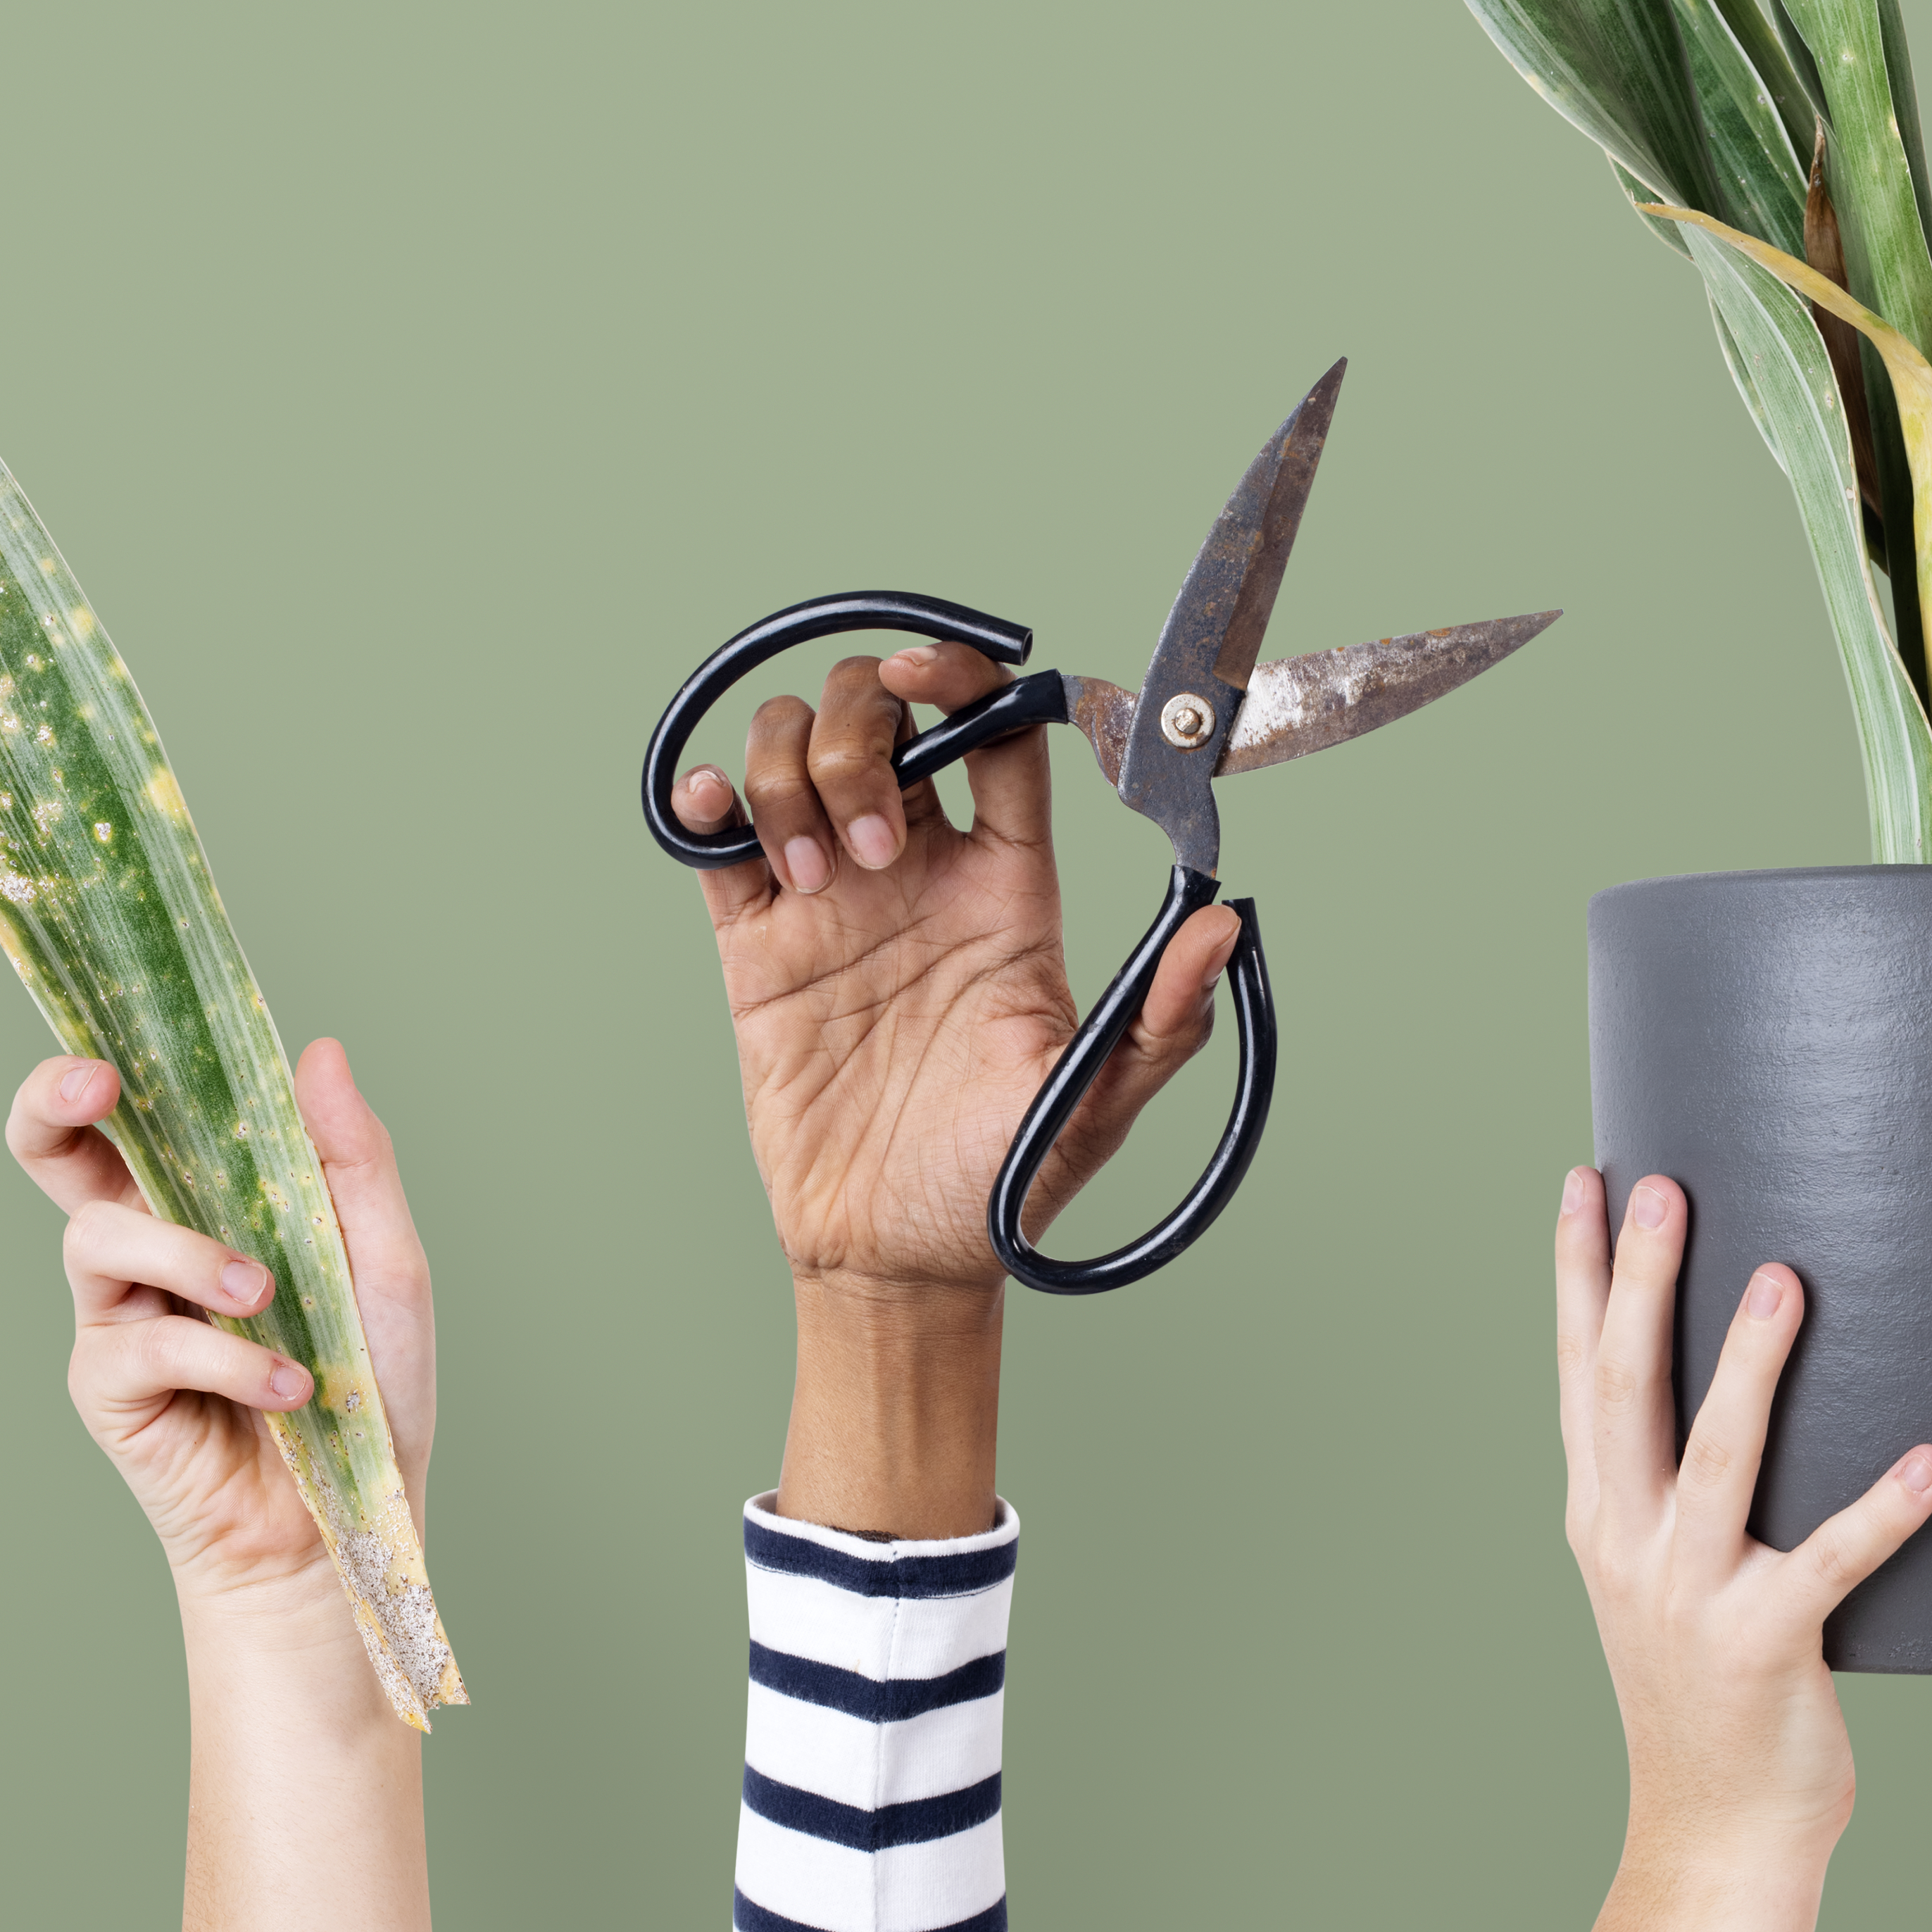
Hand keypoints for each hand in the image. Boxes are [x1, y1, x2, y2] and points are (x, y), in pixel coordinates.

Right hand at [6, 1038, 433, 1620]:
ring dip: (191, 1254)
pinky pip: (144, 1341)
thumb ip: (349, 1159)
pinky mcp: (110, 1389)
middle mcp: (147, 1250)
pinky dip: (225, 1356)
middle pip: (54, 1153)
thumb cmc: (368, 1385)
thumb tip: (317, 1051)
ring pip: (103, 1235)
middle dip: (54, 1104)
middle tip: (100, 1087)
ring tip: (269, 1297)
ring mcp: (118, 1316)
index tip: (118, 1040)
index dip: (104, 1069)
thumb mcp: (384, 1260)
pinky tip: (285, 1386)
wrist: (352, 1517)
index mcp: (210, 1203)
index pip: (138, 1118)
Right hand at [674, 639, 1240, 1296]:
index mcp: (1009, 887)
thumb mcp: (1098, 1100)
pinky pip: (718, 839)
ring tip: (812, 875)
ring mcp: (834, 898)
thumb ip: (1163, 1016)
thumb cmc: (1003, 1179)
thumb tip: (1227, 923)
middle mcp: (922, 870)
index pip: (997, 735)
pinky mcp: (758, 942)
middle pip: (885, 717)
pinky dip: (704, 797)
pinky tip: (716, 815)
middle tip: (876, 837)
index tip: (928, 675)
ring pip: (795, 755)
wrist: (897, 1255)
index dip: (966, 678)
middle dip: (865, 737)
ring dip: (791, 776)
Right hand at [1553, 1168, 1931, 1931]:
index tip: (1588, 1177)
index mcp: (1600, 1515)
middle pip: (1627, 1389)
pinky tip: (1930, 1463)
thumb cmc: (1707, 1684)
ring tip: (1789, 1278)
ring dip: (1748, 1365)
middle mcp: (1628, 1542)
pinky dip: (1881, 1510)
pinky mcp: (1763, 1644)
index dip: (1579, 1273)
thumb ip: (1667, 1478)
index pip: (1580, 1371)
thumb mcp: (1654, 1571)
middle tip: (1667, 1183)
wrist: (1716, 1825)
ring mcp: (1688, 1594)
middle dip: (1644, 1282)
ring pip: (1716, 1458)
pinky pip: (1830, 1562)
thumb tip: (1712, 1358)